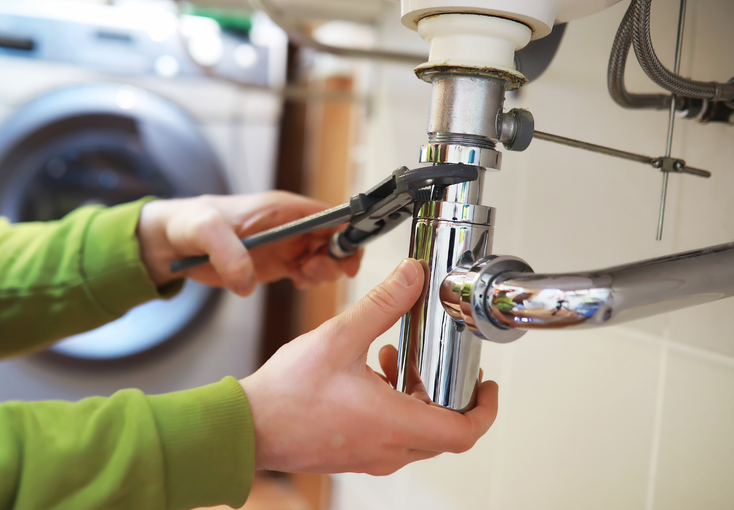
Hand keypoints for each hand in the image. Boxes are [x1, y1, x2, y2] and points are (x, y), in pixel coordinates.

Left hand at [137, 191, 362, 295]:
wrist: (172, 242)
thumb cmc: (189, 223)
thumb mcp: (204, 230)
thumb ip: (227, 252)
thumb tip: (247, 281)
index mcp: (281, 208)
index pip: (330, 214)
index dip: (346, 232)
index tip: (346, 256)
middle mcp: (290, 225)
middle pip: (334, 239)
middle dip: (336, 258)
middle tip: (312, 272)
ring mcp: (285, 246)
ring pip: (325, 258)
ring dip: (322, 272)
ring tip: (301, 277)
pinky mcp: (276, 264)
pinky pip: (306, 273)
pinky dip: (308, 281)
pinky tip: (296, 282)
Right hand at [240, 258, 498, 474]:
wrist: (246, 427)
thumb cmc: (286, 395)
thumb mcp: (340, 337)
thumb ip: (382, 304)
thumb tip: (412, 277)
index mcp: (393, 424)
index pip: (463, 432)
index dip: (485, 409)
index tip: (487, 387)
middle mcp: (387, 448)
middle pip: (443, 431)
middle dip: (447, 394)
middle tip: (440, 364)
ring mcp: (370, 456)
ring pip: (416, 433)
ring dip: (417, 396)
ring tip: (396, 359)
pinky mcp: (353, 454)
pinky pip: (390, 436)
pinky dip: (393, 406)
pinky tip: (369, 373)